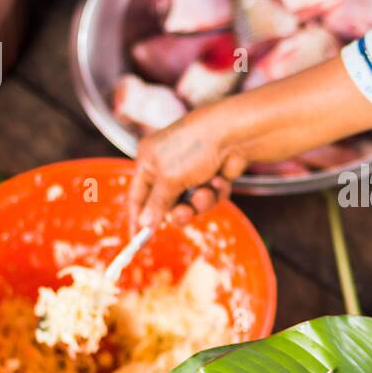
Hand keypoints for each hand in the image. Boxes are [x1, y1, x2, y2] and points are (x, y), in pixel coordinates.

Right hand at [128, 110, 246, 232]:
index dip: (137, 216)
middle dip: (178, 210)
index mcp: (149, 159)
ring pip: (190, 203)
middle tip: (184, 213)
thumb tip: (144, 223)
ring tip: (206, 192)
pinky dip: (214, 192)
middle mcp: (168, 163)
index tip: (137, 238)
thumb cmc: (195, 146)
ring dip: (199, 202)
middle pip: (166, 203)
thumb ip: (156, 203)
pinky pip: (209, 196)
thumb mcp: (169, 178)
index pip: (137, 194)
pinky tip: (219, 180)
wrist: (234, 133)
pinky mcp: (212, 175)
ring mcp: (191, 170)